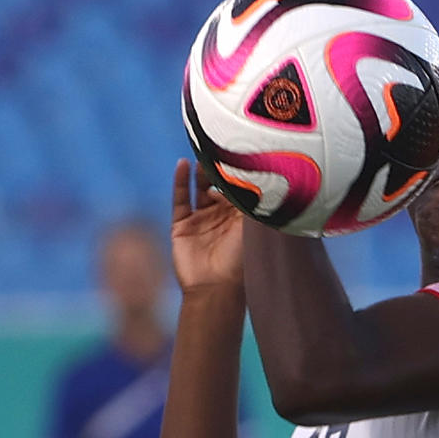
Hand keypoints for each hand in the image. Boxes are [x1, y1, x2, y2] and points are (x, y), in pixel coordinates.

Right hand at [170, 159, 244, 292]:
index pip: (243, 190)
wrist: (215, 289)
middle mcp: (223, 218)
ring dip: (203, 172)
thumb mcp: (251, 231)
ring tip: (206, 153)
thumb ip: (252, 205)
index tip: (245, 154)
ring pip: (200, 189)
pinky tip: (183, 164)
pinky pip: (180, 199)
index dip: (243, 174)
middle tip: (224, 148)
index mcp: (244, 220)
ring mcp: (201, 220)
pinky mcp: (182, 225)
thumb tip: (258, 176)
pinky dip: (181, 181)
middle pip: (220, 186)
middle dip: (221, 170)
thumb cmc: (241, 262)